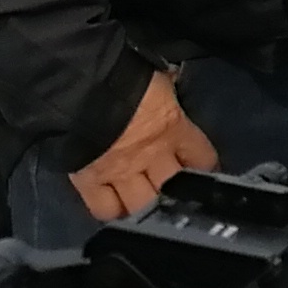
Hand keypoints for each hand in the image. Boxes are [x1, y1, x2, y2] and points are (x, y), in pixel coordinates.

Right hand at [71, 68, 217, 223]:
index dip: (204, 166)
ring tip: (142, 205)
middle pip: (174, 190)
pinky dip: (110, 211)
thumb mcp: (157, 78)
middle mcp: (153, 157)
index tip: (201, 170)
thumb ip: (166, 88)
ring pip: (142, 206)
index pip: (203, 159)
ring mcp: (122, 173)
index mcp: (175, 128)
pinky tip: (114, 209)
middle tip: (169, 194)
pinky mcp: (91, 182)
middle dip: (174, 193)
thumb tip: (172, 80)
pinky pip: (105, 210)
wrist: (82, 85)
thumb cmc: (124, 75)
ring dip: (144, 206)